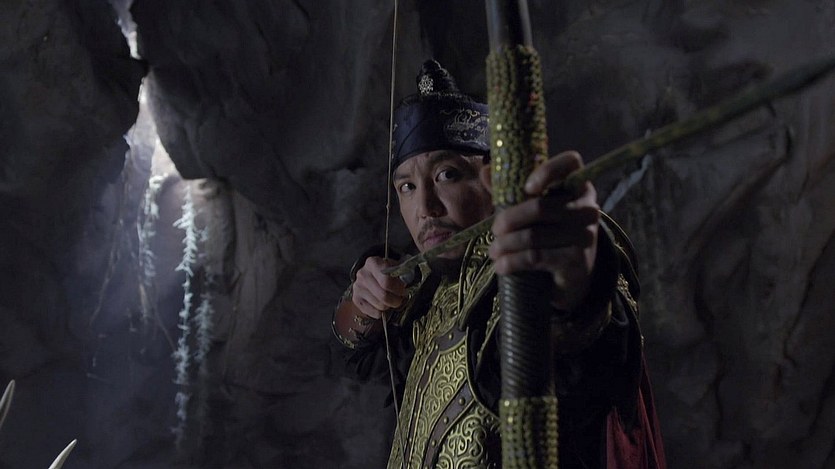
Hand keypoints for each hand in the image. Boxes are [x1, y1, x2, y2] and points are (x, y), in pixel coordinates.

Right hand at [351, 256, 407, 318]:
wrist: (371, 276)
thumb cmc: (386, 272)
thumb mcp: (395, 267)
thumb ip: (402, 273)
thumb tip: (407, 283)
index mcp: (373, 263)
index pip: (386, 281)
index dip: (398, 288)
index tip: (403, 290)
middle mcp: (363, 274)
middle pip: (383, 295)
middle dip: (396, 300)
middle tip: (400, 299)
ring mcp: (358, 288)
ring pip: (380, 306)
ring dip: (389, 306)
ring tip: (391, 300)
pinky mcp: (356, 300)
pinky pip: (375, 313)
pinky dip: (382, 312)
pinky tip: (383, 305)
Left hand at [488, 151, 599, 309]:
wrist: (574, 270)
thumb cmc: (549, 230)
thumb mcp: (532, 207)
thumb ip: (510, 188)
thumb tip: (485, 171)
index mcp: (577, 185)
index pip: (571, 162)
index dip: (547, 170)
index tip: (526, 187)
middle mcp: (587, 206)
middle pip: (540, 207)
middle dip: (508, 219)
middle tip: (494, 230)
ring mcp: (585, 234)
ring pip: (533, 236)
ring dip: (505, 244)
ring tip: (493, 251)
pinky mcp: (577, 259)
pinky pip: (535, 257)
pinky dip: (512, 261)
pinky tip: (501, 266)